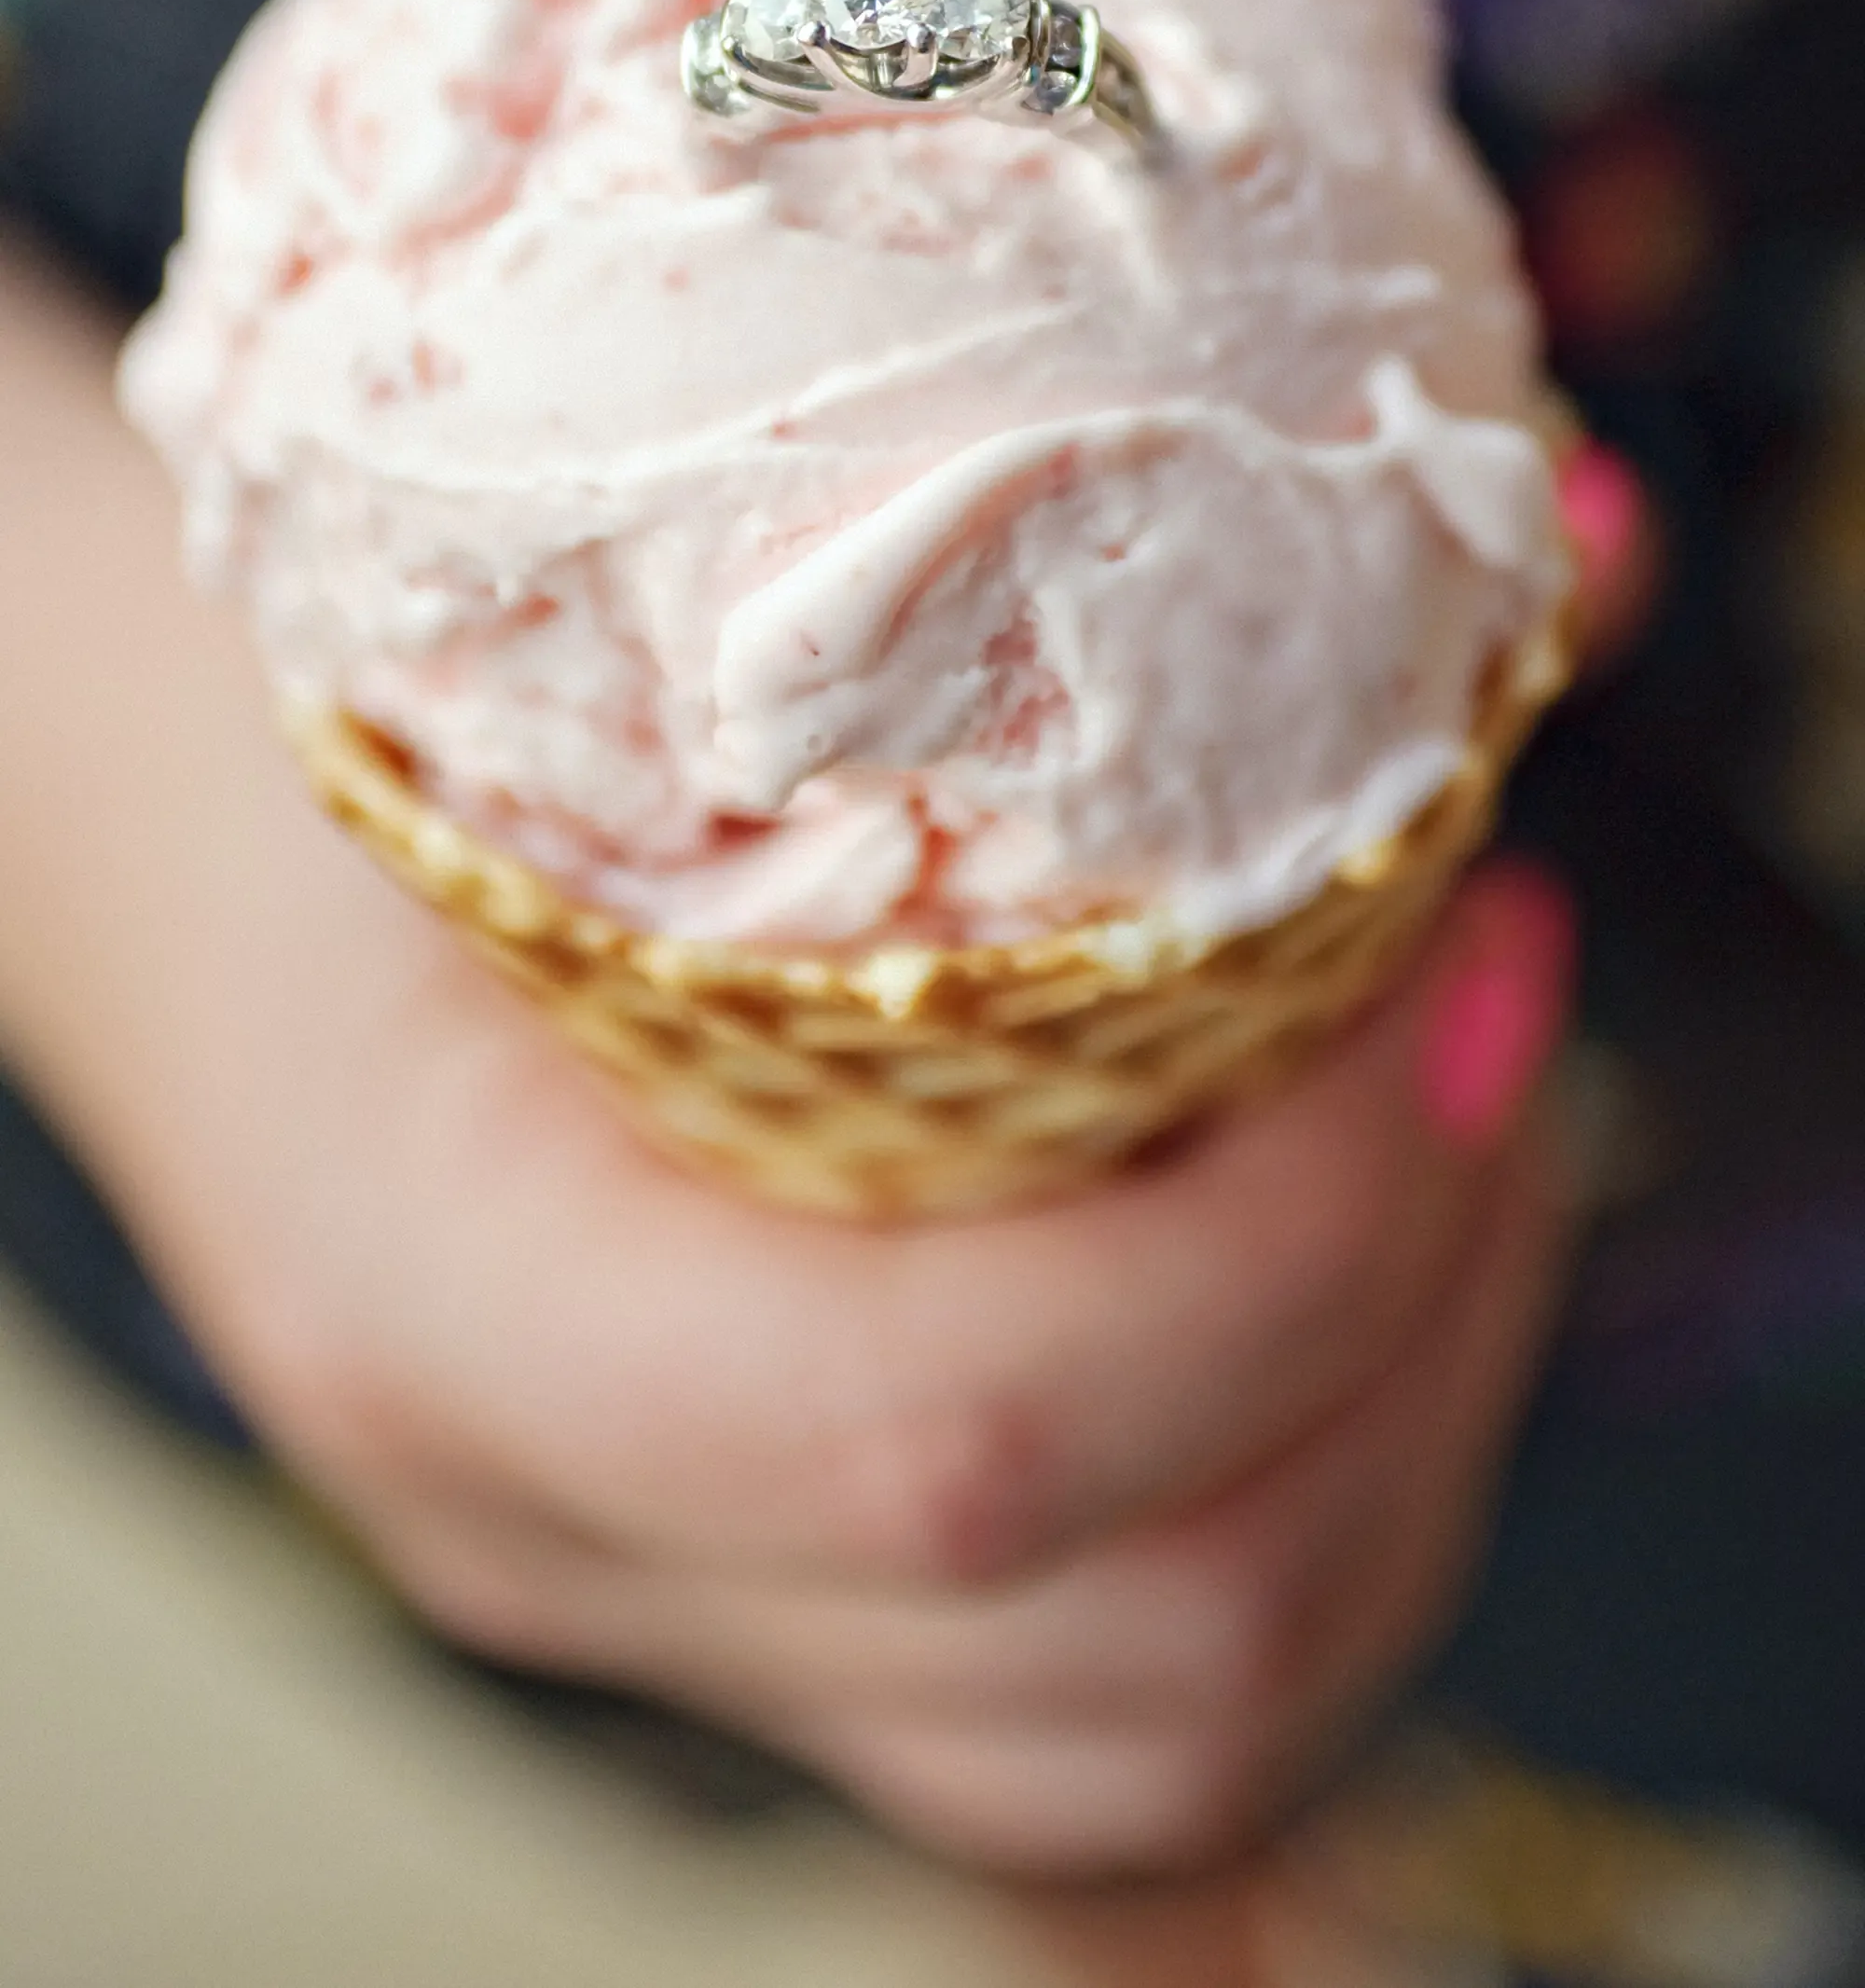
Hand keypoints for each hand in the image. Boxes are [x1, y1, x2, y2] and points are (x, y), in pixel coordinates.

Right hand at [0, 263, 1640, 1876]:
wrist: (139, 842)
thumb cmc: (339, 683)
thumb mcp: (572, 625)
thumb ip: (997, 607)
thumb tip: (1561, 533)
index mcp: (450, 1284)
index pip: (956, 1437)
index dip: (1294, 1235)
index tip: (1449, 954)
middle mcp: (552, 1519)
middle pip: (1134, 1651)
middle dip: (1422, 1331)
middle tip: (1493, 1005)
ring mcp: (655, 1595)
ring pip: (1162, 1736)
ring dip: (1408, 1431)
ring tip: (1453, 1124)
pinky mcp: (741, 1584)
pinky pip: (1113, 1697)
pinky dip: (1316, 1485)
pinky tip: (1341, 1246)